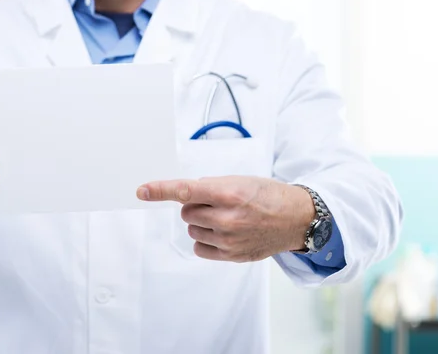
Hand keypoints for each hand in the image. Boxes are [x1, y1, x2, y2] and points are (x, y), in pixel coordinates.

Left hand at [137, 176, 314, 261]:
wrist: (295, 218)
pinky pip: (200, 248)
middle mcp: (228, 218)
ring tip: (226, 218)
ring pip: (192, 230)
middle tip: (217, 203)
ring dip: (202, 223)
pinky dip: (206, 239)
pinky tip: (223, 233)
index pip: (186, 191)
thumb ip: (210, 187)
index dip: (161, 190)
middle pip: (186, 212)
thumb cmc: (267, 196)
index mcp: (229, 193)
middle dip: (195, 206)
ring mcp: (229, 240)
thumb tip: (184, 195)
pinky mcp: (232, 256)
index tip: (142, 190)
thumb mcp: (240, 180)